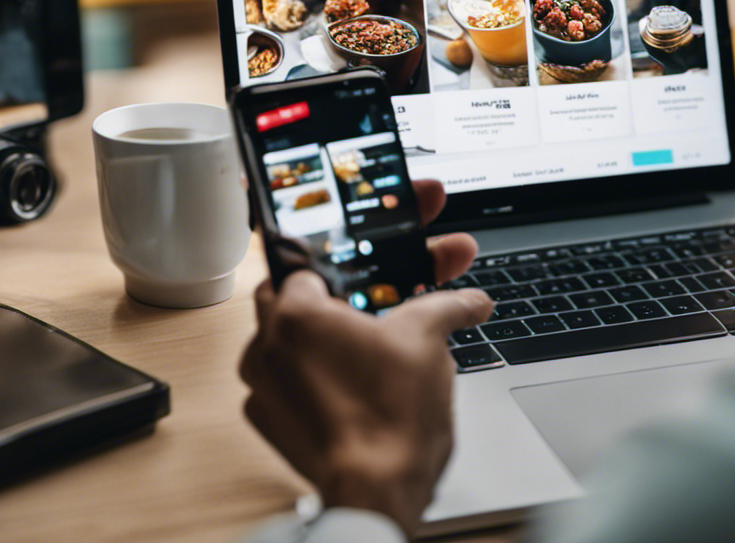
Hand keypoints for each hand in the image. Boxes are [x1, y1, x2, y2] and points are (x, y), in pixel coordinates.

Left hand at [239, 179, 492, 536]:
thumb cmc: (389, 420)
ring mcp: (266, 385)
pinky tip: (364, 367)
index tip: (361, 240)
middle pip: (302, 292)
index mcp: (297, 312)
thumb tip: (468, 299)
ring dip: (337, 327)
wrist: (375, 495)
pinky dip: (324, 368)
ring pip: (296, 336)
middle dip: (347, 284)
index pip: (307, 255)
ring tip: (380, 326)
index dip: (344, 247)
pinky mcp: (273, 420)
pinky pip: (293, 378)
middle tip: (383, 284)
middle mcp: (269, 344)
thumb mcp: (426, 340)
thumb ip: (445, 304)